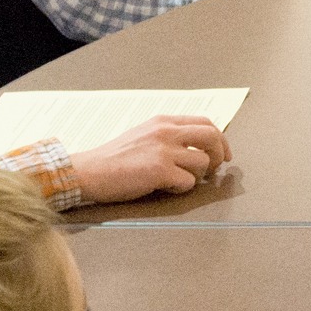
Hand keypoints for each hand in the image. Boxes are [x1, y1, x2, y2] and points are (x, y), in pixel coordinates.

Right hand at [73, 117, 231, 203]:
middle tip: (215, 169)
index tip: (222, 155)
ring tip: (179, 181)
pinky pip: (188, 182)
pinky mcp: (159, 171)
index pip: (205, 123)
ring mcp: (163, 150)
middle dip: (219, 154)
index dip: (220, 140)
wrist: (88, 171)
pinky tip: (167, 188)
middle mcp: (166, 131)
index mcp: (163, 121)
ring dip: (197, 176)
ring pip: (203, 162)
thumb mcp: (143, 135)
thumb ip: (168, 136)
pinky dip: (182, 189)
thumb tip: (197, 148)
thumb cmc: (113, 158)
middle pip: (212, 136)